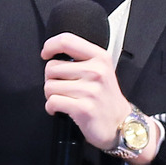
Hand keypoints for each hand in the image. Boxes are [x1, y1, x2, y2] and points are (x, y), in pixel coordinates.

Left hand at [41, 32, 130, 150]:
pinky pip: (52, 102)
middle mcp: (96, 71)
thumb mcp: (102, 69)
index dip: (50, 46)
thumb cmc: (106, 97)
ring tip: (65, 99)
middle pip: (51, 67)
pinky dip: (51, 108)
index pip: (67, 41)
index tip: (46, 54)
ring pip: (49, 86)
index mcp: (100, 57)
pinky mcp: (83, 108)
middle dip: (51, 79)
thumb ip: (82, 58)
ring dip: (51, 95)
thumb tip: (53, 52)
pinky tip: (61, 109)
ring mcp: (90, 90)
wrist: (119, 123)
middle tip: (63, 87)